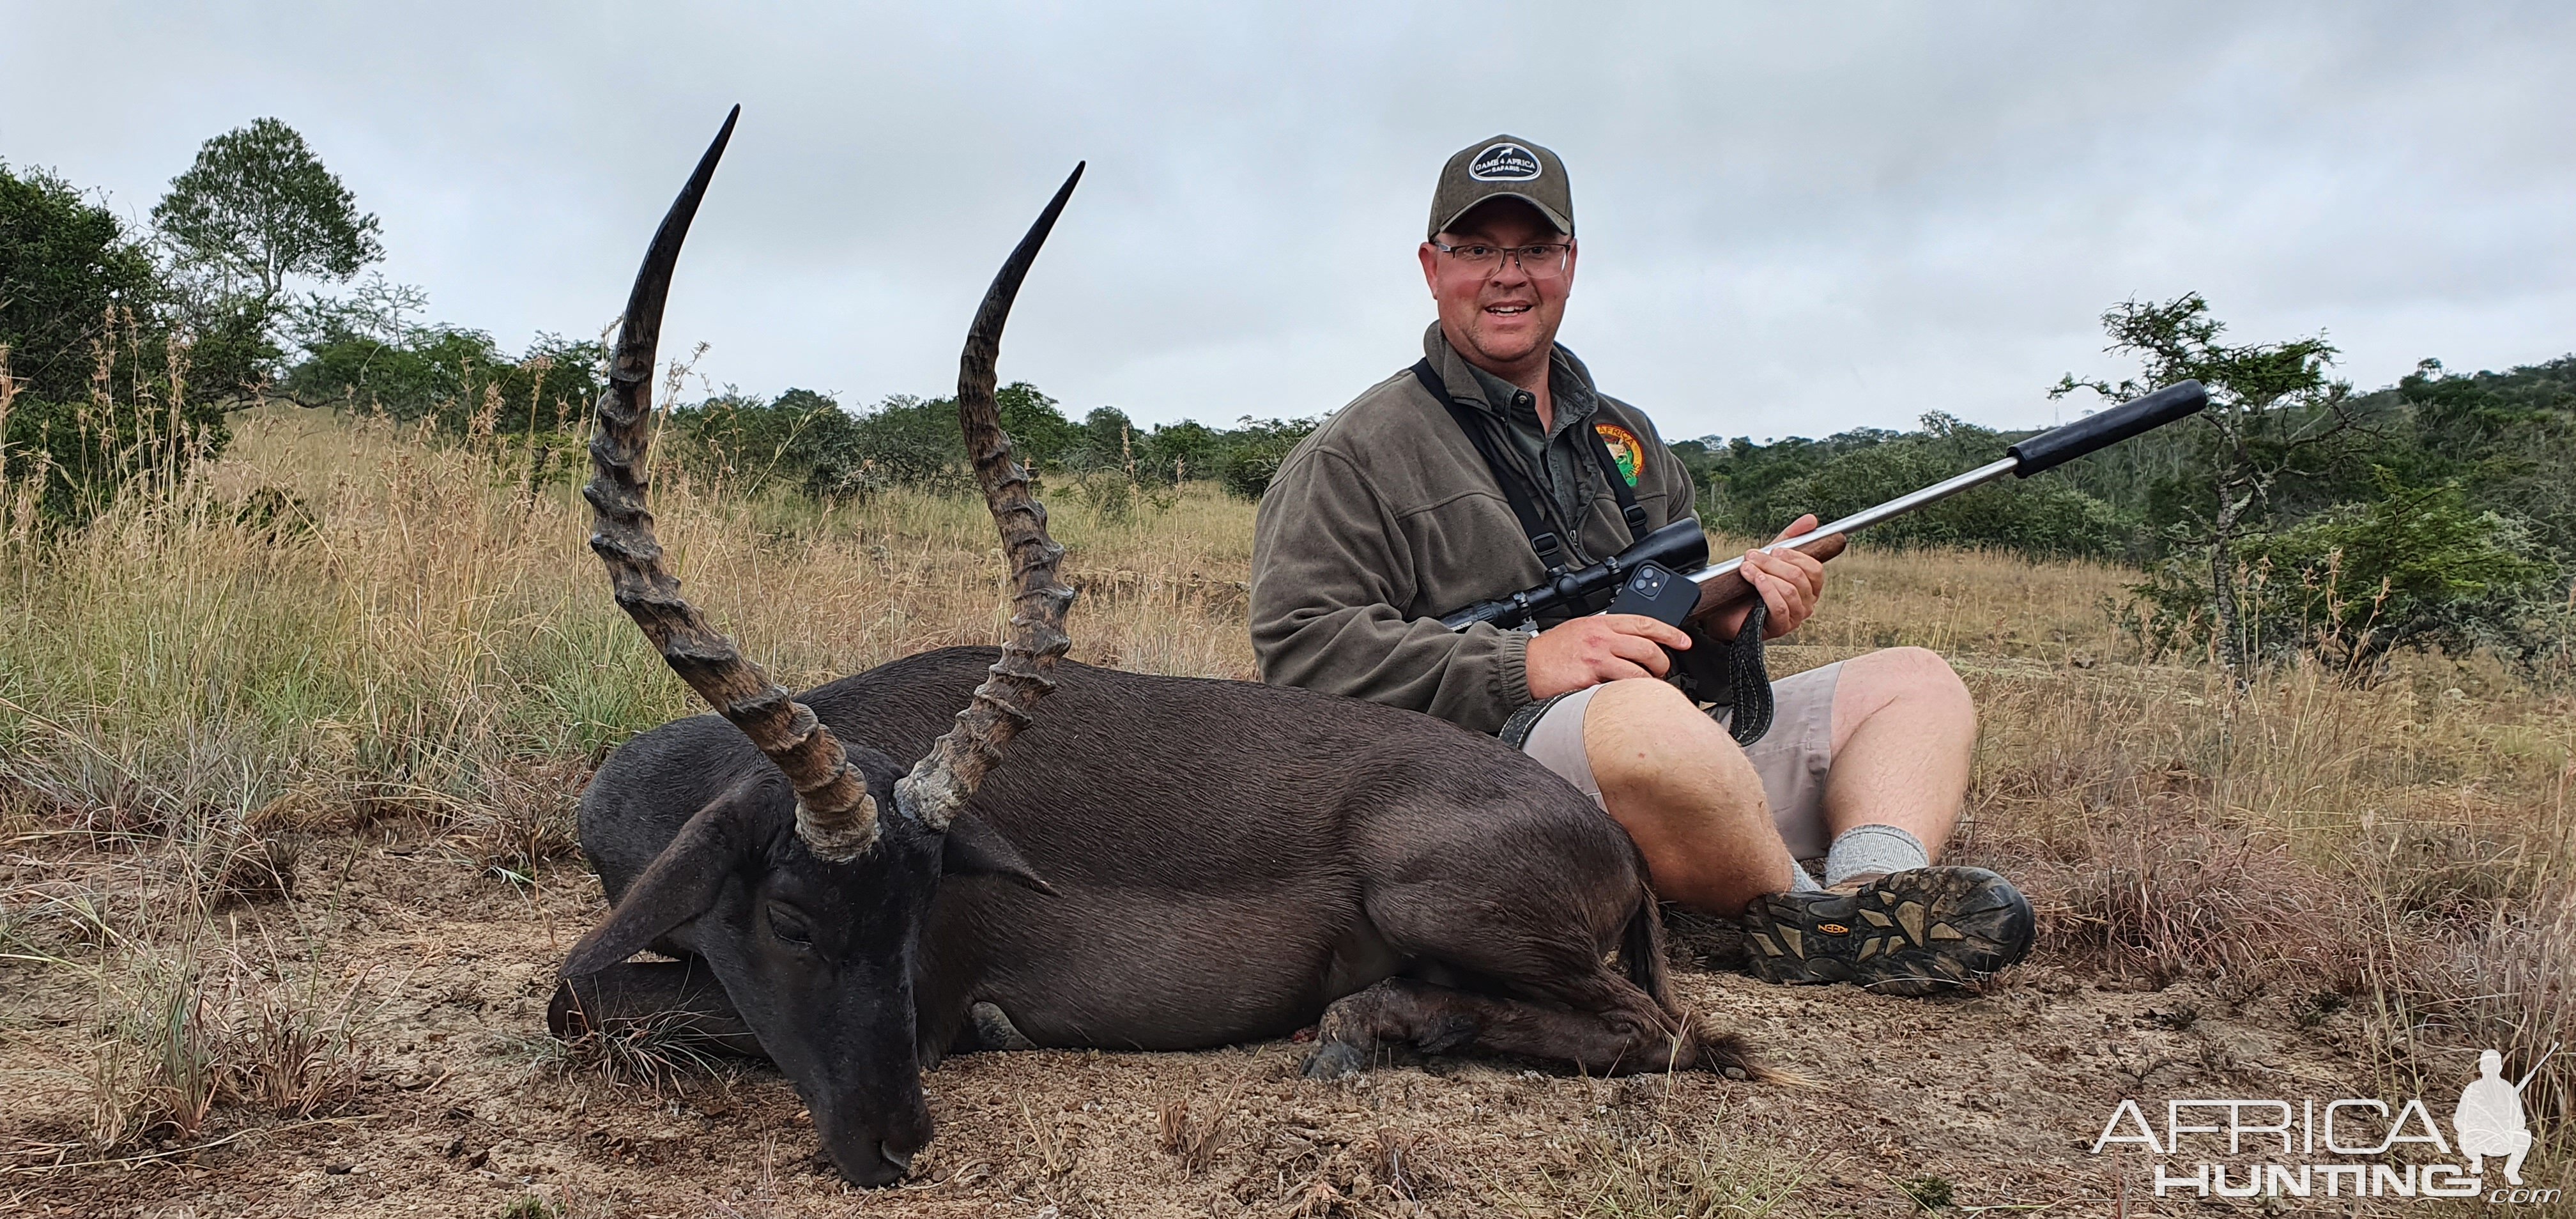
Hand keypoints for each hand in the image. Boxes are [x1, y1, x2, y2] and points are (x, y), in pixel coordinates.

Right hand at [1525, 614, 1691, 699]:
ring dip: (1649, 683)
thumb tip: (1633, 641)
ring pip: (1638, 672)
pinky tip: (1625, 699)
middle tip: (1664, 671)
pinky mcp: (1588, 681)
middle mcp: (1600, 639)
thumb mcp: (1580, 629)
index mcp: (1600, 623)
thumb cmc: (1550, 651)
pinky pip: (1618, 690)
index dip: (1670, 633)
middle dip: (1663, 663)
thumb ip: (1606, 632)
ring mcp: (1595, 660)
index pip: (1645, 623)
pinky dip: (1626, 696)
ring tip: (1647, 688)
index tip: (1684, 642)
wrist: (1522, 666)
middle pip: (1647, 649)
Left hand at [1708, 514, 1827, 641]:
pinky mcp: (1780, 627)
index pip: (1815, 569)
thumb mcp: (1771, 558)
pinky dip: (1766, 589)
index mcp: (1809, 587)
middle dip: (1774, 562)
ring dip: (1766, 574)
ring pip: (1789, 590)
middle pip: (1799, 577)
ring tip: (1747, 567)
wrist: (1726, 611)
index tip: (1775, 549)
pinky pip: (1779, 606)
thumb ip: (1791, 538)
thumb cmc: (1752, 586)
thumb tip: (1811, 520)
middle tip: (1753, 556)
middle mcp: (1806, 603)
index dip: (1796, 556)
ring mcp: (1795, 617)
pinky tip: (1755, 580)